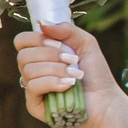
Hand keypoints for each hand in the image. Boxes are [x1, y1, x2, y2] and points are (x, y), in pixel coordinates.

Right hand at [13, 22, 127, 127]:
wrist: (106, 101)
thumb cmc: (96, 74)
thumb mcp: (85, 43)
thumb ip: (66, 29)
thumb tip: (41, 23)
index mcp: (40, 55)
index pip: (21, 41)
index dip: (36, 39)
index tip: (59, 45)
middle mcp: (32, 71)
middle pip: (23, 55)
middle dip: (51, 55)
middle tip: (73, 60)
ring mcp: (32, 88)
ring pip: (28, 70)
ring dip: (56, 70)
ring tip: (75, 75)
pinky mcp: (34, 105)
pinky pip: (32, 87)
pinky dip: (52, 83)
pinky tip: (68, 86)